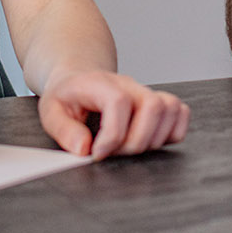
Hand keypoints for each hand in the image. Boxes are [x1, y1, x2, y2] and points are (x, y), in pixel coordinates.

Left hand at [37, 70, 189, 159]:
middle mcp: (129, 85)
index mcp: (101, 83)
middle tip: (115, 153)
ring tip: (130, 148)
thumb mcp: (50, 111)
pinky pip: (181, 113)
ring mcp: (147, 93)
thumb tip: (84, 148)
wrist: (79, 79)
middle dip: (136, 141)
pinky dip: (172, 132)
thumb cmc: (67, 96)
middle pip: (153, 106)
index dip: (113, 134)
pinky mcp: (159, 103)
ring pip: (171, 109)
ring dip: (154, 139)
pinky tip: (149, 141)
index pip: (119, 102)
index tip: (98, 153)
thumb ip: (64, 130)